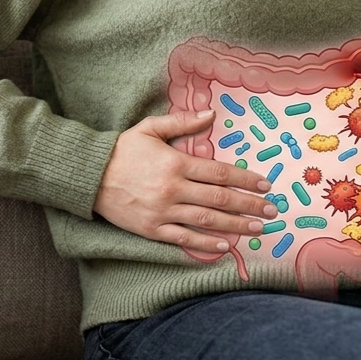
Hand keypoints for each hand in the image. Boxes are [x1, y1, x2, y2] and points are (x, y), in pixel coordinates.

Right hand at [94, 110, 278, 254]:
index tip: (266, 184)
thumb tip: (212, 113)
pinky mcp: (152, 229)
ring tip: (257, 228)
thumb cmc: (121, 150)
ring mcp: (163, 212)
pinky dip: (206, 244)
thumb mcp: (151, 128)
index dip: (246, 179)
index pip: (220, 173)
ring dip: (236, 226)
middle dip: (250, 205)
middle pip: (220, 199)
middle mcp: (173, 189)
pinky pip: (184, 239)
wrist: (88, 175)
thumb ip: (183, 122)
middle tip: (272, 211)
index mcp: (176, 163)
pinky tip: (225, 246)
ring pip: (207, 221)